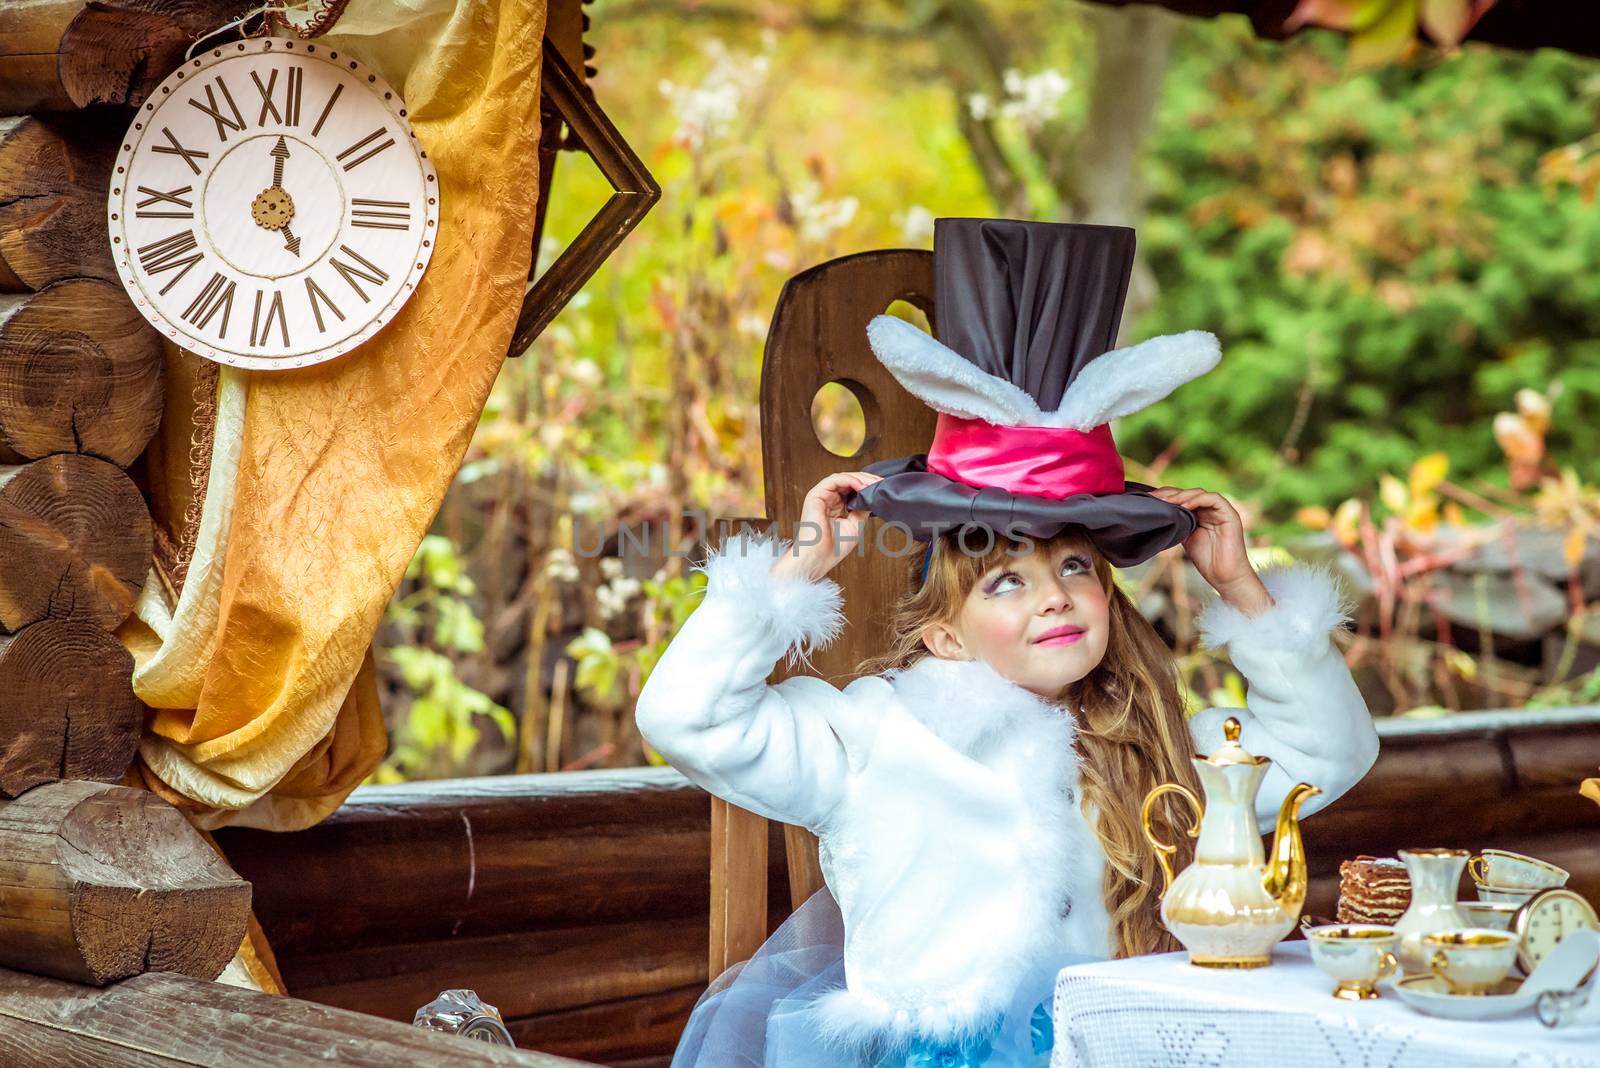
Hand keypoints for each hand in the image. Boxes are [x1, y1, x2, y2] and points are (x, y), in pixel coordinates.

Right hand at [768, 471, 882, 582]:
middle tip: (881, 482)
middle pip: (848, 481)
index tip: (882, 488)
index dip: (867, 486)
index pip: (852, 489)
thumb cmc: (832, 548)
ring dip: (860, 479)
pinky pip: (834, 480)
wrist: (818, 558)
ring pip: (842, 478)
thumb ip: (862, 509)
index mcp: (835, 506)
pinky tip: (861, 486)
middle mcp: (828, 499)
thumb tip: (872, 497)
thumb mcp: (855, 525)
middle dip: (866, 480)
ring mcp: (821, 496)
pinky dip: (849, 480)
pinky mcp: (815, 495)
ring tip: (873, 484)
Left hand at [1150, 486, 1271, 614]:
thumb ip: (1178, 523)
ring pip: (1199, 493)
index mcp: (1200, 514)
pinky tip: (1184, 506)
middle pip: (1188, 493)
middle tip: (1154, 497)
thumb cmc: (1207, 560)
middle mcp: (1210, 510)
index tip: (1148, 499)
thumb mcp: (1185, 538)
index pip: (1182, 498)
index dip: (1166, 496)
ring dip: (1182, 495)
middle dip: (1170, 493)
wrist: (1225, 577)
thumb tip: (1159, 513)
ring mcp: (1221, 511)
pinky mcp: (1230, 514)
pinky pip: (1214, 499)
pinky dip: (1198, 500)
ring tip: (1167, 501)